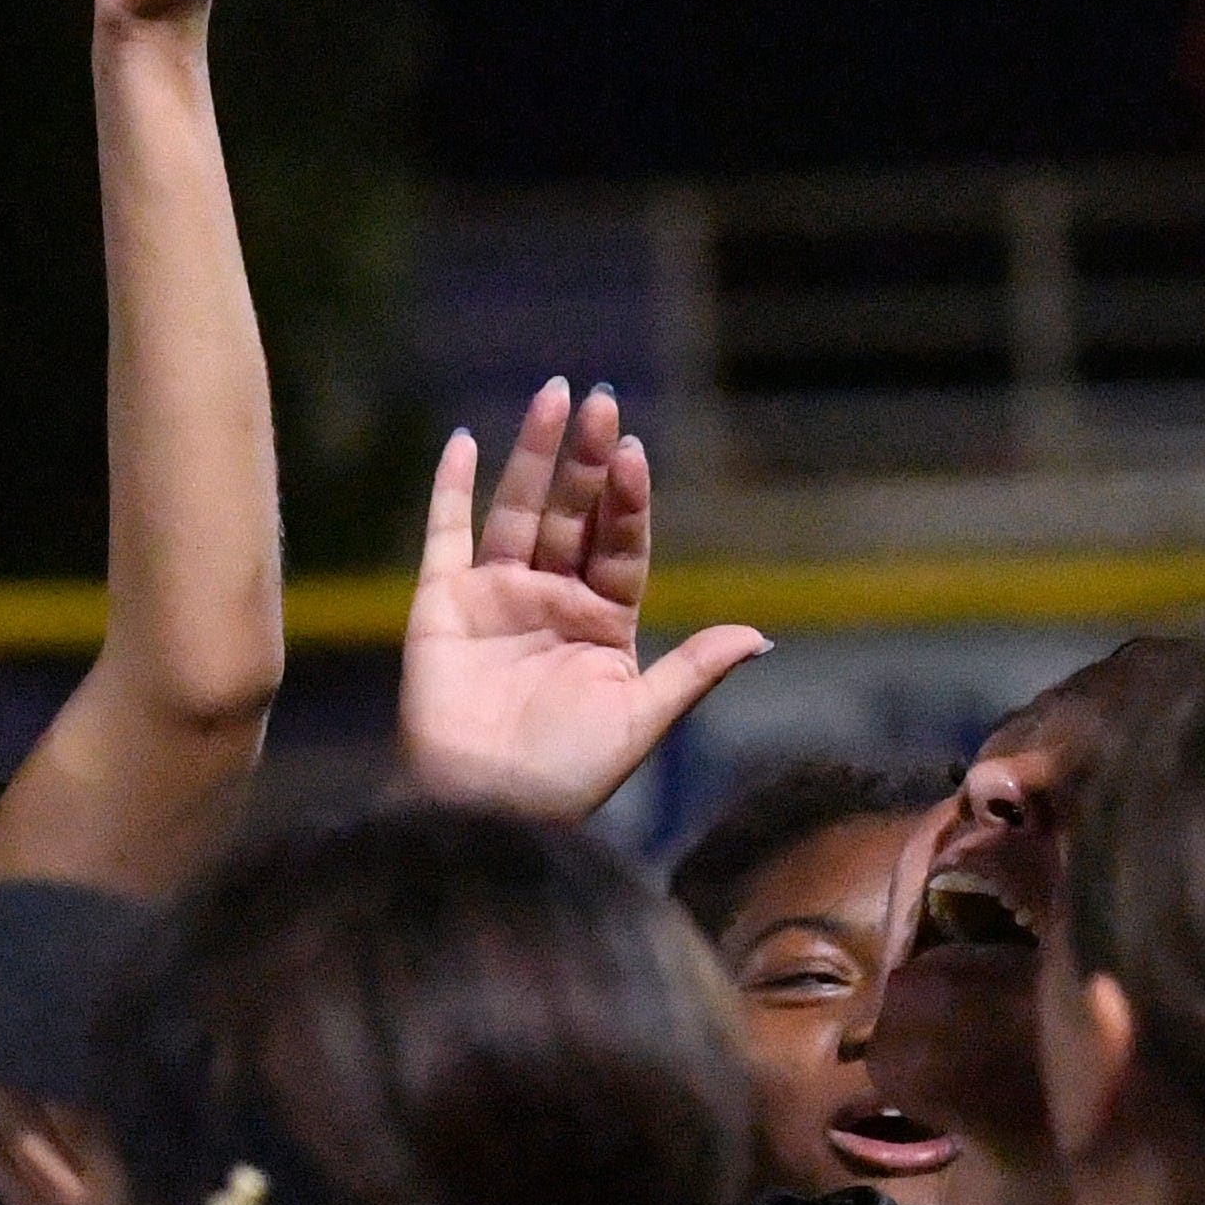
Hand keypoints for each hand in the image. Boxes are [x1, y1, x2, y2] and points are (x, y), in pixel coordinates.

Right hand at [397, 379, 767, 821]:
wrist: (486, 811)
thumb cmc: (566, 778)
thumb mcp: (641, 721)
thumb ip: (694, 671)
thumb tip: (762, 636)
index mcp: (604, 623)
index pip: (621, 546)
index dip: (627, 501)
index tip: (634, 455)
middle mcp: (552, 600)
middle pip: (574, 514)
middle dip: (587, 460)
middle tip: (601, 401)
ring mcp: (497, 597)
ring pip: (519, 510)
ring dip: (535, 454)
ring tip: (555, 394)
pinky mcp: (442, 605)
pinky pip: (445, 536)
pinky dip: (450, 490)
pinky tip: (463, 440)